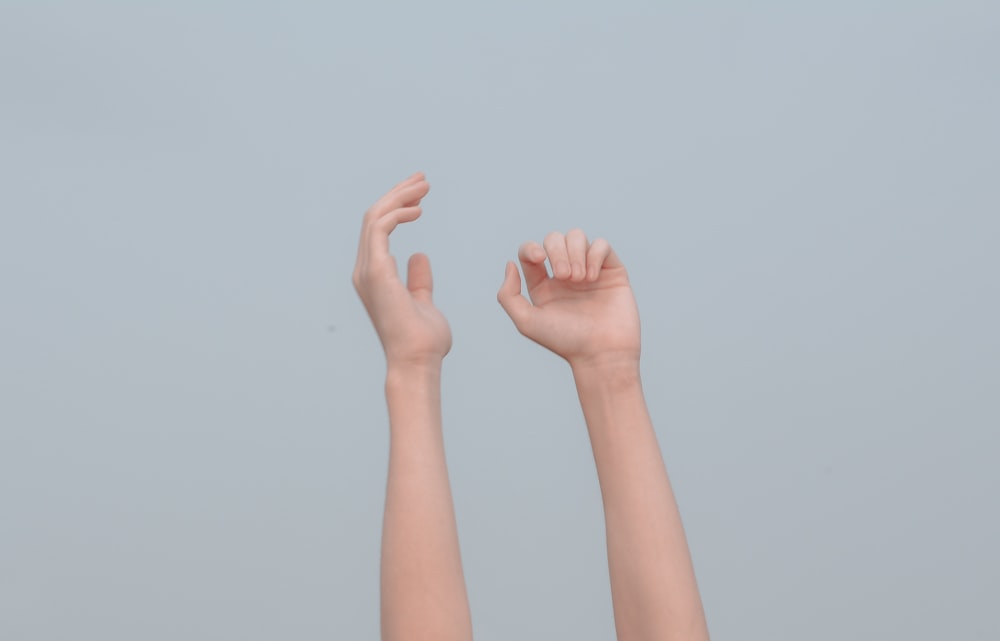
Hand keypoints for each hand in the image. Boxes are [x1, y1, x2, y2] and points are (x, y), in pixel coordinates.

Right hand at [353, 172, 450, 366]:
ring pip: (375, 218)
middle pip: (374, 218)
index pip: (379, 230)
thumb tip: (419, 256)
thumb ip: (418, 280)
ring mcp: (368, 271)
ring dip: (398, 197)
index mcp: (373, 276)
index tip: (421, 195)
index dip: (397, 207)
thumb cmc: (423, 341)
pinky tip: (418, 210)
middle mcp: (365, 271)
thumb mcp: (423, 302)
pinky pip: (380, 229)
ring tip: (423, 187)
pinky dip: (397, 213)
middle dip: (398, 194)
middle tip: (423, 180)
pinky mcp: (377, 272)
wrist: (418, 361)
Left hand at [497, 229, 640, 369]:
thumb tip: (510, 264)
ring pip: (577, 236)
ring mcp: (589, 271)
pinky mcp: (612, 271)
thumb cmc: (565, 341)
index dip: (531, 248)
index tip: (539, 259)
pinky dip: (594, 255)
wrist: (602, 353)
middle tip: (566, 277)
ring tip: (579, 279)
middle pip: (554, 239)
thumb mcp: (526, 322)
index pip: (530, 252)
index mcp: (543, 285)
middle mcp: (565, 276)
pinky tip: (593, 277)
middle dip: (557, 251)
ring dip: (575, 252)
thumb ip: (508, 295)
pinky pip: (601, 245)